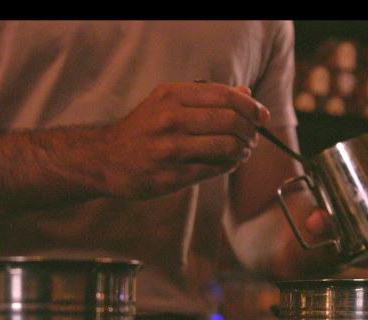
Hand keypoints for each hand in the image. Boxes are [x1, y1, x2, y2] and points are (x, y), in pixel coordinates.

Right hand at [98, 82, 270, 199]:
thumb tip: (247, 95)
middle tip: (252, 137)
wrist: (105, 159)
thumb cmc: (143, 129)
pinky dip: (227, 166)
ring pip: (225, 146)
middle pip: (230, 121)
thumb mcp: (168, 103)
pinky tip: (228, 163)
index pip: (225, 96)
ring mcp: (170, 149)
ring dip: (241, 150)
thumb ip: (206, 97)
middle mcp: (170, 119)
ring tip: (242, 151)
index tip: (261, 116)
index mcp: (171, 95)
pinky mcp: (170, 176)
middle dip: (249, 131)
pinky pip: (212, 170)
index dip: (250, 107)